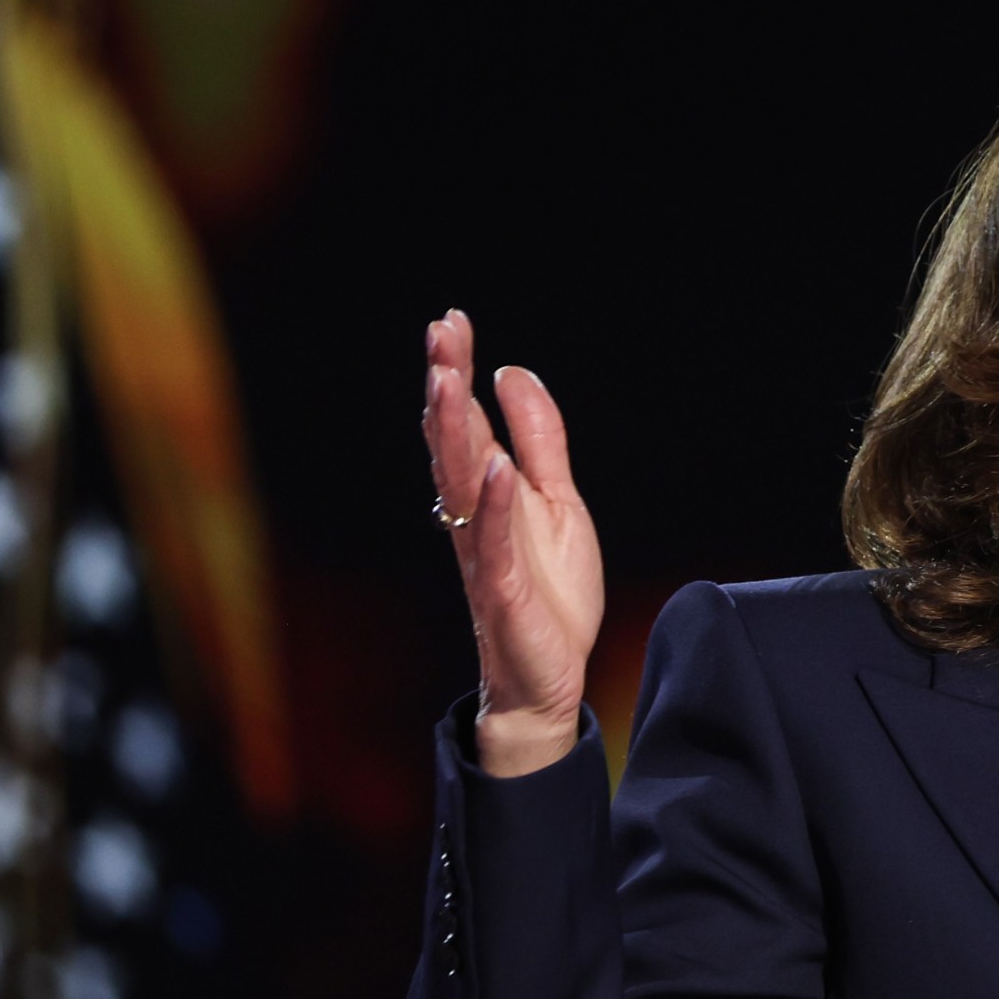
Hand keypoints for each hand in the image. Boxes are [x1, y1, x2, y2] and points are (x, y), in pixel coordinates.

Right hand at [422, 309, 604, 776]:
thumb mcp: (559, 501)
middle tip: (439, 336)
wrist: (551, 677)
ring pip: (461, 485)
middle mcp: (474, 517)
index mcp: (486, 493)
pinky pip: (495, 543)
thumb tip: (511, 372)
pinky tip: (498, 468)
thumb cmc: (548, 592)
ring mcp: (484, 553)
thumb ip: (539, 440)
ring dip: (454, 433)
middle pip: (453, 443)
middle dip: (445, 388)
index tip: (450, 320)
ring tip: (449, 381)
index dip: (455, 371)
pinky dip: (496, 506)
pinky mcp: (504, 592)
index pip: (465, 422)